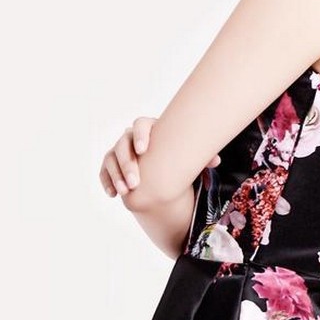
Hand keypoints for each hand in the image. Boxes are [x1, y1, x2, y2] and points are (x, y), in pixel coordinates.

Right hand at [99, 118, 222, 197]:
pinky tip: (112, 194)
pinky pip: (104, 170)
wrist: (161, 163)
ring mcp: (118, 150)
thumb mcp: (188, 155)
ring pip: (111, 159)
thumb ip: (200, 157)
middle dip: (128, 164)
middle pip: (123, 145)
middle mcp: (130, 136)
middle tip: (136, 183)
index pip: (140, 124)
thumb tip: (215, 161)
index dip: (140, 135)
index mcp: (149, 127)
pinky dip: (106, 181)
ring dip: (116, 175)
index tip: (144, 150)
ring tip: (125, 192)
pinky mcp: (110, 163)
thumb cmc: (176, 155)